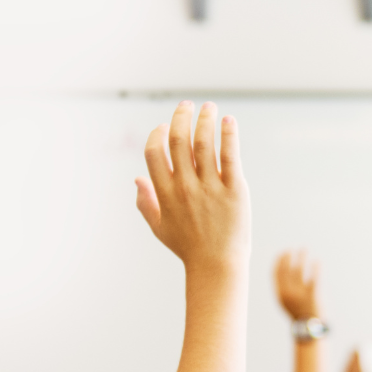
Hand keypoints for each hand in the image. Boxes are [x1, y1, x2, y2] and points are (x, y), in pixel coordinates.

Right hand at [135, 101, 249, 271]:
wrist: (217, 266)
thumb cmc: (188, 248)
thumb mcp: (159, 227)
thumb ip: (145, 202)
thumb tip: (137, 178)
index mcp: (165, 193)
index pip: (154, 153)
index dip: (157, 134)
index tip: (164, 125)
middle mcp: (185, 187)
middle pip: (179, 141)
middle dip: (181, 117)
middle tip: (188, 104)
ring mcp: (210, 188)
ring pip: (204, 143)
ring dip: (205, 119)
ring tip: (209, 107)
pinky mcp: (235, 190)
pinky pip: (230, 156)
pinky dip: (229, 134)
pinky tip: (229, 121)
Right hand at [276, 249, 321, 321]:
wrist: (309, 327)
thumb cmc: (298, 311)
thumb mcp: (286, 300)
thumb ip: (284, 286)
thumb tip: (287, 267)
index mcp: (280, 294)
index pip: (276, 273)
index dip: (279, 260)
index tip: (284, 251)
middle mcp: (288, 293)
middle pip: (287, 269)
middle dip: (290, 256)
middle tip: (294, 248)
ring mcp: (300, 295)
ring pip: (299, 270)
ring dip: (301, 257)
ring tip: (305, 249)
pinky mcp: (313, 296)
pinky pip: (314, 278)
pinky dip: (315, 267)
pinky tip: (317, 260)